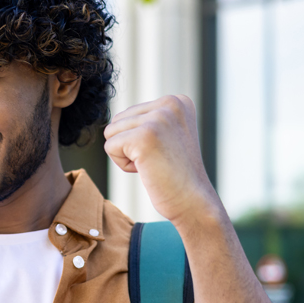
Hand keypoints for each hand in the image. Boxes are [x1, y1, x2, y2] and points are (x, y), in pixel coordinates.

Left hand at [103, 95, 217, 222]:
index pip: (130, 113)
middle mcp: (170, 104)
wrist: (193, 202)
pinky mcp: (144, 136)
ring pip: (111, 132)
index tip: (165, 151)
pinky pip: (110, 147)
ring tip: (153, 164)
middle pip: (118, 120)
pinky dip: (123, 164)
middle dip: (130, 145)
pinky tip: (147, 170)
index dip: (139, 138)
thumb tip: (115, 117)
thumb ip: (148, 119)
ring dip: (126, 154)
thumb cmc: (176, 174)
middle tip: (158, 160)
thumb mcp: (167, 135)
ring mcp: (158, 118)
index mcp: (178, 101)